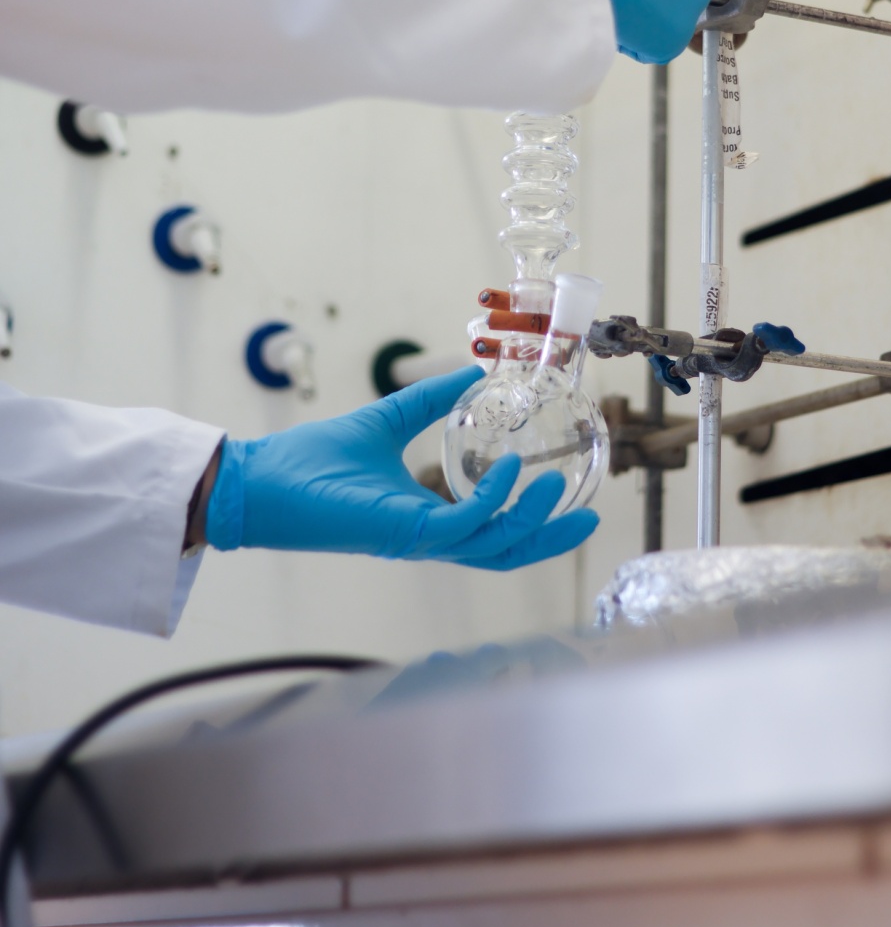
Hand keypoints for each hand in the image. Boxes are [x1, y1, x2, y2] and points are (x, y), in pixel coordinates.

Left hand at [204, 368, 597, 570]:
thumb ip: (429, 401)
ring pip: (492, 546)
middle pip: (504, 552)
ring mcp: (417, 540)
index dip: (532, 523)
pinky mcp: (403, 533)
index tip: (569, 499)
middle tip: (590, 518)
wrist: (263, 479)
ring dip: (530, 520)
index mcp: (426, 518)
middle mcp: (428, 537)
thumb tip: (471, 374)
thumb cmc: (313, 459)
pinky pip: (462, 525)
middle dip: (549, 540)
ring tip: (556, 488)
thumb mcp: (387, 419)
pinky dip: (491, 500)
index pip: (490, 533)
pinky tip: (509, 470)